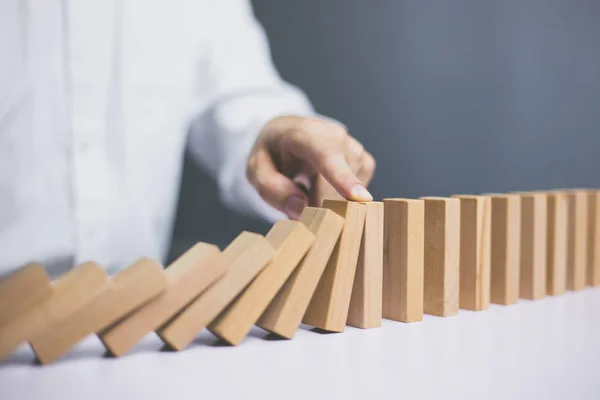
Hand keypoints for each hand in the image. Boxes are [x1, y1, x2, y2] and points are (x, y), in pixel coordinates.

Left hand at [247, 115, 375, 218]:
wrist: (289, 135)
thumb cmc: (272, 153)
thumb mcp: (257, 170)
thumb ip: (272, 189)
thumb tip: (301, 209)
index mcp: (304, 133)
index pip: (326, 154)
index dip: (342, 177)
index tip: (357, 197)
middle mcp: (336, 137)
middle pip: (335, 188)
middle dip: (317, 208)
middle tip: (297, 210)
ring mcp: (355, 149)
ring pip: (347, 196)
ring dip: (326, 203)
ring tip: (307, 188)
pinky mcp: (366, 163)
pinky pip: (356, 196)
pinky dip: (339, 199)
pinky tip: (323, 187)